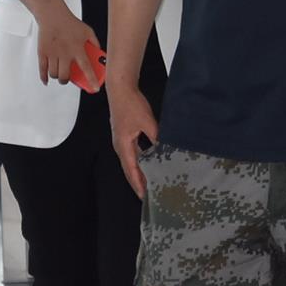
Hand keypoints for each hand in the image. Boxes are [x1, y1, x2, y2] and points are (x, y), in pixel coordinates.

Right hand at [37, 8, 98, 85]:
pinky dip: (44, 77)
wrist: (52, 14)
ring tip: (59, 74)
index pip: (86, 67)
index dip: (91, 80)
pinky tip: (46, 79)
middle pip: (65, 76)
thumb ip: (95, 43)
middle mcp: (64, 52)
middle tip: (68, 78)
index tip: (95, 89)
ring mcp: (52, 53)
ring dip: (57, 77)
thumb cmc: (69, 23)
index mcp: (77, 48)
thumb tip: (100, 54)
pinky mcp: (43, 52)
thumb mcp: (87, 31)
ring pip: (54, 74)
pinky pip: (42, 69)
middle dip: (66, 80)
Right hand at [109, 84, 159, 198]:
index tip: (144, 196)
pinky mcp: (124, 135)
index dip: (138, 184)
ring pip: (130, 162)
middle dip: (137, 183)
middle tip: (148, 196)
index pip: (131, 170)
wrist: (120, 89)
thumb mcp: (147, 122)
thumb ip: (156, 137)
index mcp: (123, 145)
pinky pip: (131, 154)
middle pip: (128, 169)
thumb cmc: (131, 104)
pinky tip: (148, 163)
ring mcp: (120, 140)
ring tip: (149, 183)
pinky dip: (138, 162)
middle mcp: (119, 145)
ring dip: (138, 173)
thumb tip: (166, 151)